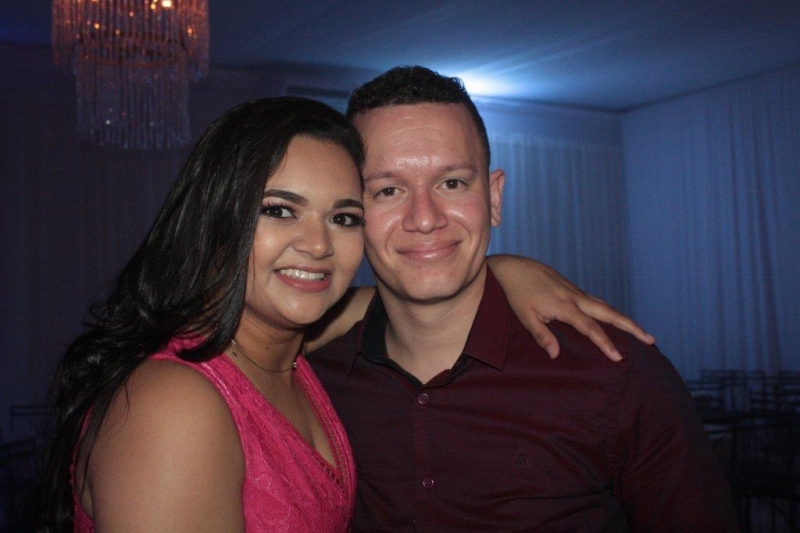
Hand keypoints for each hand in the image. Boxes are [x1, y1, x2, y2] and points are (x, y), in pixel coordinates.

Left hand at [487, 255, 654, 360]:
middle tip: (650, 339)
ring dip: (624, 319)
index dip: (605, 343)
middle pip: (609, 313)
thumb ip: (541, 335)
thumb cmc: (517, 294)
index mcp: (565, 306)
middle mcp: (575, 297)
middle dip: (631, 326)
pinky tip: (614, 319)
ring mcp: (576, 291)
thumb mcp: (525, 316)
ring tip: (640, 332)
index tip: (618, 357)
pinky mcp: (572, 288)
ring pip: (606, 305)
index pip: (591, 328)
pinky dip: (610, 311)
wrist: (513, 267)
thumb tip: (555, 355)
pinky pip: (597, 301)